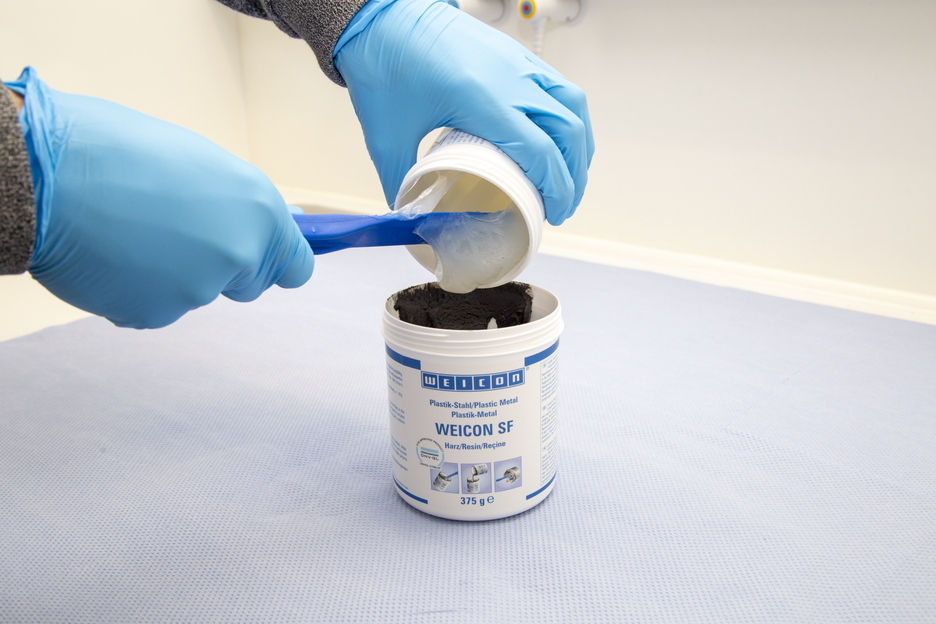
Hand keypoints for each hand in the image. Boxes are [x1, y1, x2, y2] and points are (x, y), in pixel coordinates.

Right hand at [10, 68, 313, 328]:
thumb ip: (238, 204)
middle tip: (174, 231)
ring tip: (128, 231)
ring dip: (170, 274)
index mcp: (259, 210)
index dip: (274, 262)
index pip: (295, 267)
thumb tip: (269, 223)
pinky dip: (134, 289)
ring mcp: (199, 290)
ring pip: (193, 293)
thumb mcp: (198, 162)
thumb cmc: (116, 150)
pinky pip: (152, 307)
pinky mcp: (156, 314)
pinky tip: (109, 254)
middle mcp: (240, 254)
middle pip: (245, 284)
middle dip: (220, 267)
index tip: (261, 260)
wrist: (45, 172)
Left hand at [335, 0, 593, 225]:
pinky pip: (560, 87)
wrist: (381, 14)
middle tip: (563, 206)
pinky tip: (559, 139)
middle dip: (574, 175)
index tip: (554, 214)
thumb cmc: (384, 62)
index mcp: (481, 99)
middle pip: (569, 131)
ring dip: (579, 145)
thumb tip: (410, 214)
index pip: (541, 151)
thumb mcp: (385, 133)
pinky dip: (569, 117)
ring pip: (573, 105)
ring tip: (569, 177)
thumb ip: (400, 180)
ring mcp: (517, 62)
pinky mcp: (516, 54)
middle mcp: (510, 78)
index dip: (556, 188)